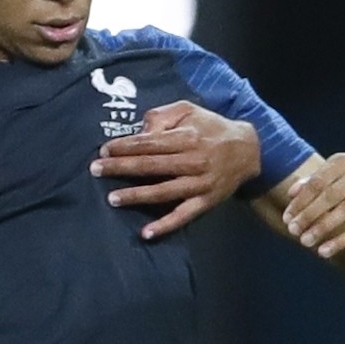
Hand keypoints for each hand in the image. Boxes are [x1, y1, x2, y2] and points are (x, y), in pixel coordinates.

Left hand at [92, 101, 259, 239]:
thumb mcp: (188, 110)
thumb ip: (162, 116)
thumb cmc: (210, 127)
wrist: (249, 149)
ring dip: (137, 196)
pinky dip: (165, 225)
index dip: (124, 147)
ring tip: (112, 199)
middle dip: (121, 168)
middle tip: (95, 170)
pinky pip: (183, 216)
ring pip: (163, 192)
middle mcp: (192, 161)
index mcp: (186, 137)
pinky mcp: (205, 201)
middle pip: (151, 166)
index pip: (149, 143)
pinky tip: (146, 233)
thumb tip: (140, 131)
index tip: (103, 150)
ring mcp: (199, 184)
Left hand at [283, 153, 344, 258]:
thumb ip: (308, 184)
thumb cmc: (343, 185)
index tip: (287, 219)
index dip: (299, 202)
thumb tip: (290, 194)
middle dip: (308, 216)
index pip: (316, 183)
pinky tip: (324, 251)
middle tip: (293, 231)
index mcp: (341, 162)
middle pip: (329, 197)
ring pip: (344, 212)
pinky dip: (340, 242)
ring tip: (305, 242)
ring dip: (322, 228)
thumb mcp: (328, 178)